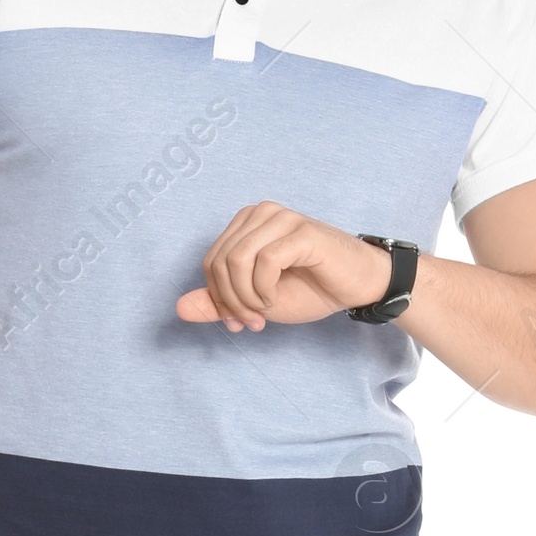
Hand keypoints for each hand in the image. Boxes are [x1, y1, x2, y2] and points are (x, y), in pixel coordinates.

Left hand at [175, 205, 390, 330]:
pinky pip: (264, 262)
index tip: (240, 321)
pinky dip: (263, 290)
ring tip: (263, 311)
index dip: (218, 298)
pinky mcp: (300, 232)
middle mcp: (260, 213)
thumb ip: (218, 304)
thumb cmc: (311, 288)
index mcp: (246, 224)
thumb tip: (178, 309)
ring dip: (246, 297)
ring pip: (236, 261)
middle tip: (252, 321)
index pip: (210, 261)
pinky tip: (275, 299)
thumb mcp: (254, 303)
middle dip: (231, 301)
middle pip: (219, 262)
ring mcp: (280, 219)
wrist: (357, 286)